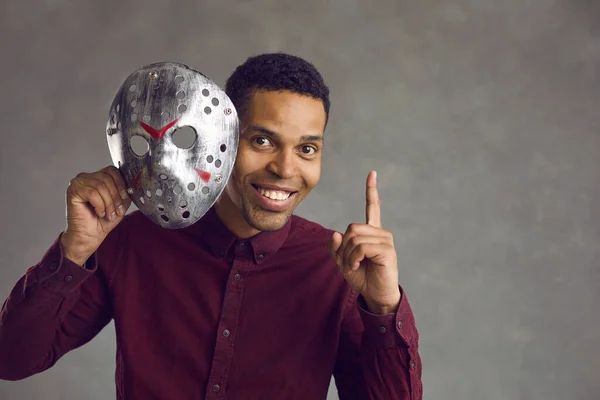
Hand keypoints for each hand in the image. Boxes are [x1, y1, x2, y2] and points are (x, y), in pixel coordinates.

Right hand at [60, 166, 130, 265]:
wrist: (89, 236)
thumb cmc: (103, 220)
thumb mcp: (120, 204)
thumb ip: (125, 192)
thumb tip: (131, 185)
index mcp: (98, 177)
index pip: (113, 170)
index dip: (121, 184)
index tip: (124, 199)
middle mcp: (86, 177)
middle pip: (107, 178)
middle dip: (116, 197)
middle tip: (116, 211)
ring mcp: (78, 182)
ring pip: (101, 186)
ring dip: (108, 203)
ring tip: (108, 214)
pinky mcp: (73, 190)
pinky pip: (92, 193)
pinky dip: (99, 205)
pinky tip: (99, 213)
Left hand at [330, 171, 400, 313]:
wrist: (376, 295)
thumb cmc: (362, 278)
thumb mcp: (343, 262)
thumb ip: (336, 248)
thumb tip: (335, 234)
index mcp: (371, 232)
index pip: (372, 207)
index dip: (371, 190)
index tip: (372, 173)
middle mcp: (380, 232)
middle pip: (351, 228)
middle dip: (343, 248)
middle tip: (348, 262)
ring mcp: (385, 240)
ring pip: (354, 238)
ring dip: (348, 255)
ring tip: (354, 265)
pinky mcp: (387, 249)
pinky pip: (361, 247)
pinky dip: (354, 258)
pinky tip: (359, 266)